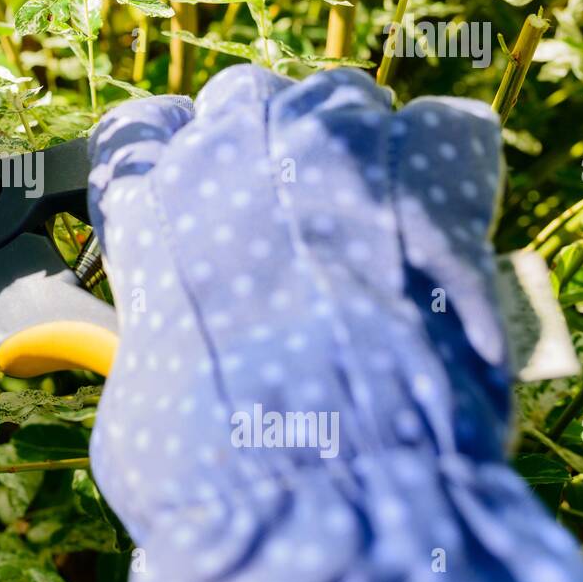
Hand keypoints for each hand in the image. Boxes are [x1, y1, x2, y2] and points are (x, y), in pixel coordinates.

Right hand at [86, 64, 582, 581]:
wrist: (318, 484)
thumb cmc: (211, 462)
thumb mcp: (140, 402)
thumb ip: (152, 338)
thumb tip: (170, 344)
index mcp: (146, 213)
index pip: (139, 135)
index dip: (166, 152)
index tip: (185, 177)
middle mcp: (227, 158)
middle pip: (239, 97)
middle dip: (259, 143)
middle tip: (287, 213)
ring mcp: (328, 153)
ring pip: (337, 96)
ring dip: (345, 143)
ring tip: (367, 214)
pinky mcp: (427, 176)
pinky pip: (443, 126)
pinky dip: (444, 164)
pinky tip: (440, 217)